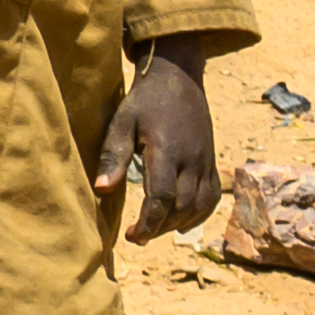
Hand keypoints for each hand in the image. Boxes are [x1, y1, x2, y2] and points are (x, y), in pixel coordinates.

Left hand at [118, 46, 216, 242]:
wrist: (178, 77)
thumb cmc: (144, 101)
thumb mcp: (121, 122)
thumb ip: (113, 156)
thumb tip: (101, 190)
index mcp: (167, 150)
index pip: (163, 197)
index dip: (149, 222)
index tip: (133, 236)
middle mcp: (192, 158)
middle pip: (182, 206)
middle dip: (159, 227)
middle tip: (136, 236)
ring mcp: (205, 160)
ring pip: (200, 205)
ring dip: (178, 223)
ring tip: (154, 229)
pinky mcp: (211, 161)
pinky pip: (212, 196)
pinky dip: (199, 214)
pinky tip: (180, 221)